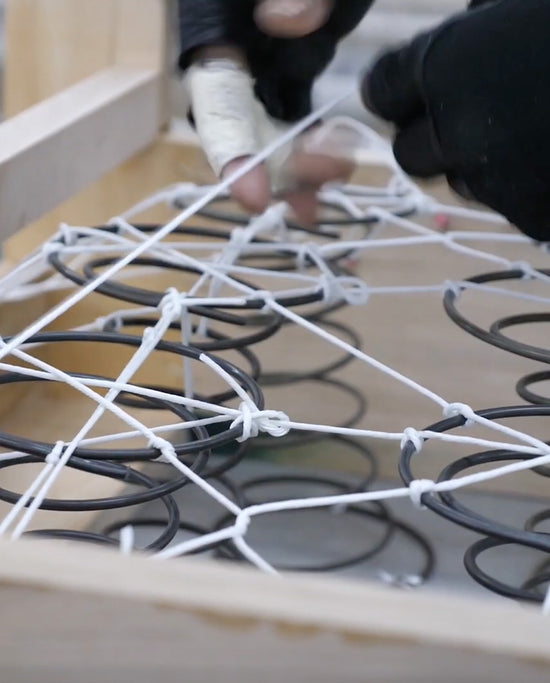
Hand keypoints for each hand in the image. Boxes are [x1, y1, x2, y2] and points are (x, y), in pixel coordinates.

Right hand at [181, 0, 372, 222]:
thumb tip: (287, 21)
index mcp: (214, 22)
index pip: (214, 95)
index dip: (230, 149)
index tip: (255, 195)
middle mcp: (231, 51)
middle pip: (242, 127)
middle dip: (278, 164)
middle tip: (327, 176)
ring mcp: (262, 63)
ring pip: (270, 131)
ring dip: (298, 170)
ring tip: (333, 188)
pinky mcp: (292, 66)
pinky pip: (296, 119)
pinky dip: (312, 151)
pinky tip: (333, 177)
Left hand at [361, 0, 549, 240]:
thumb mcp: (524, 8)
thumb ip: (481, 27)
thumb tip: (463, 35)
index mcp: (448, 66)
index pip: (381, 91)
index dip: (397, 89)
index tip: (412, 86)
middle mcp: (457, 132)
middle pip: (408, 151)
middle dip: (430, 134)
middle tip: (469, 113)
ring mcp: (496, 182)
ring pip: (461, 182)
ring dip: (481, 161)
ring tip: (536, 129)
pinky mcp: (534, 218)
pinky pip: (512, 204)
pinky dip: (529, 185)